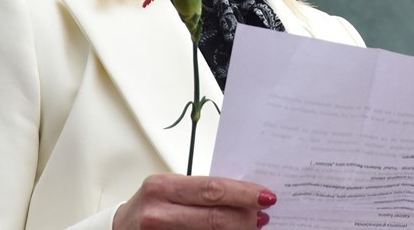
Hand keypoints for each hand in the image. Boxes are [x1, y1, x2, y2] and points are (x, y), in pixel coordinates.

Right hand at [113, 173, 276, 228]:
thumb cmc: (149, 207)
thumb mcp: (168, 190)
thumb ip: (199, 192)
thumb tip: (242, 194)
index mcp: (162, 186)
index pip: (211, 189)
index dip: (242, 194)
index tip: (265, 195)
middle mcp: (158, 211)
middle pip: (214, 217)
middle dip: (245, 217)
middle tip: (264, 214)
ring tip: (252, 226)